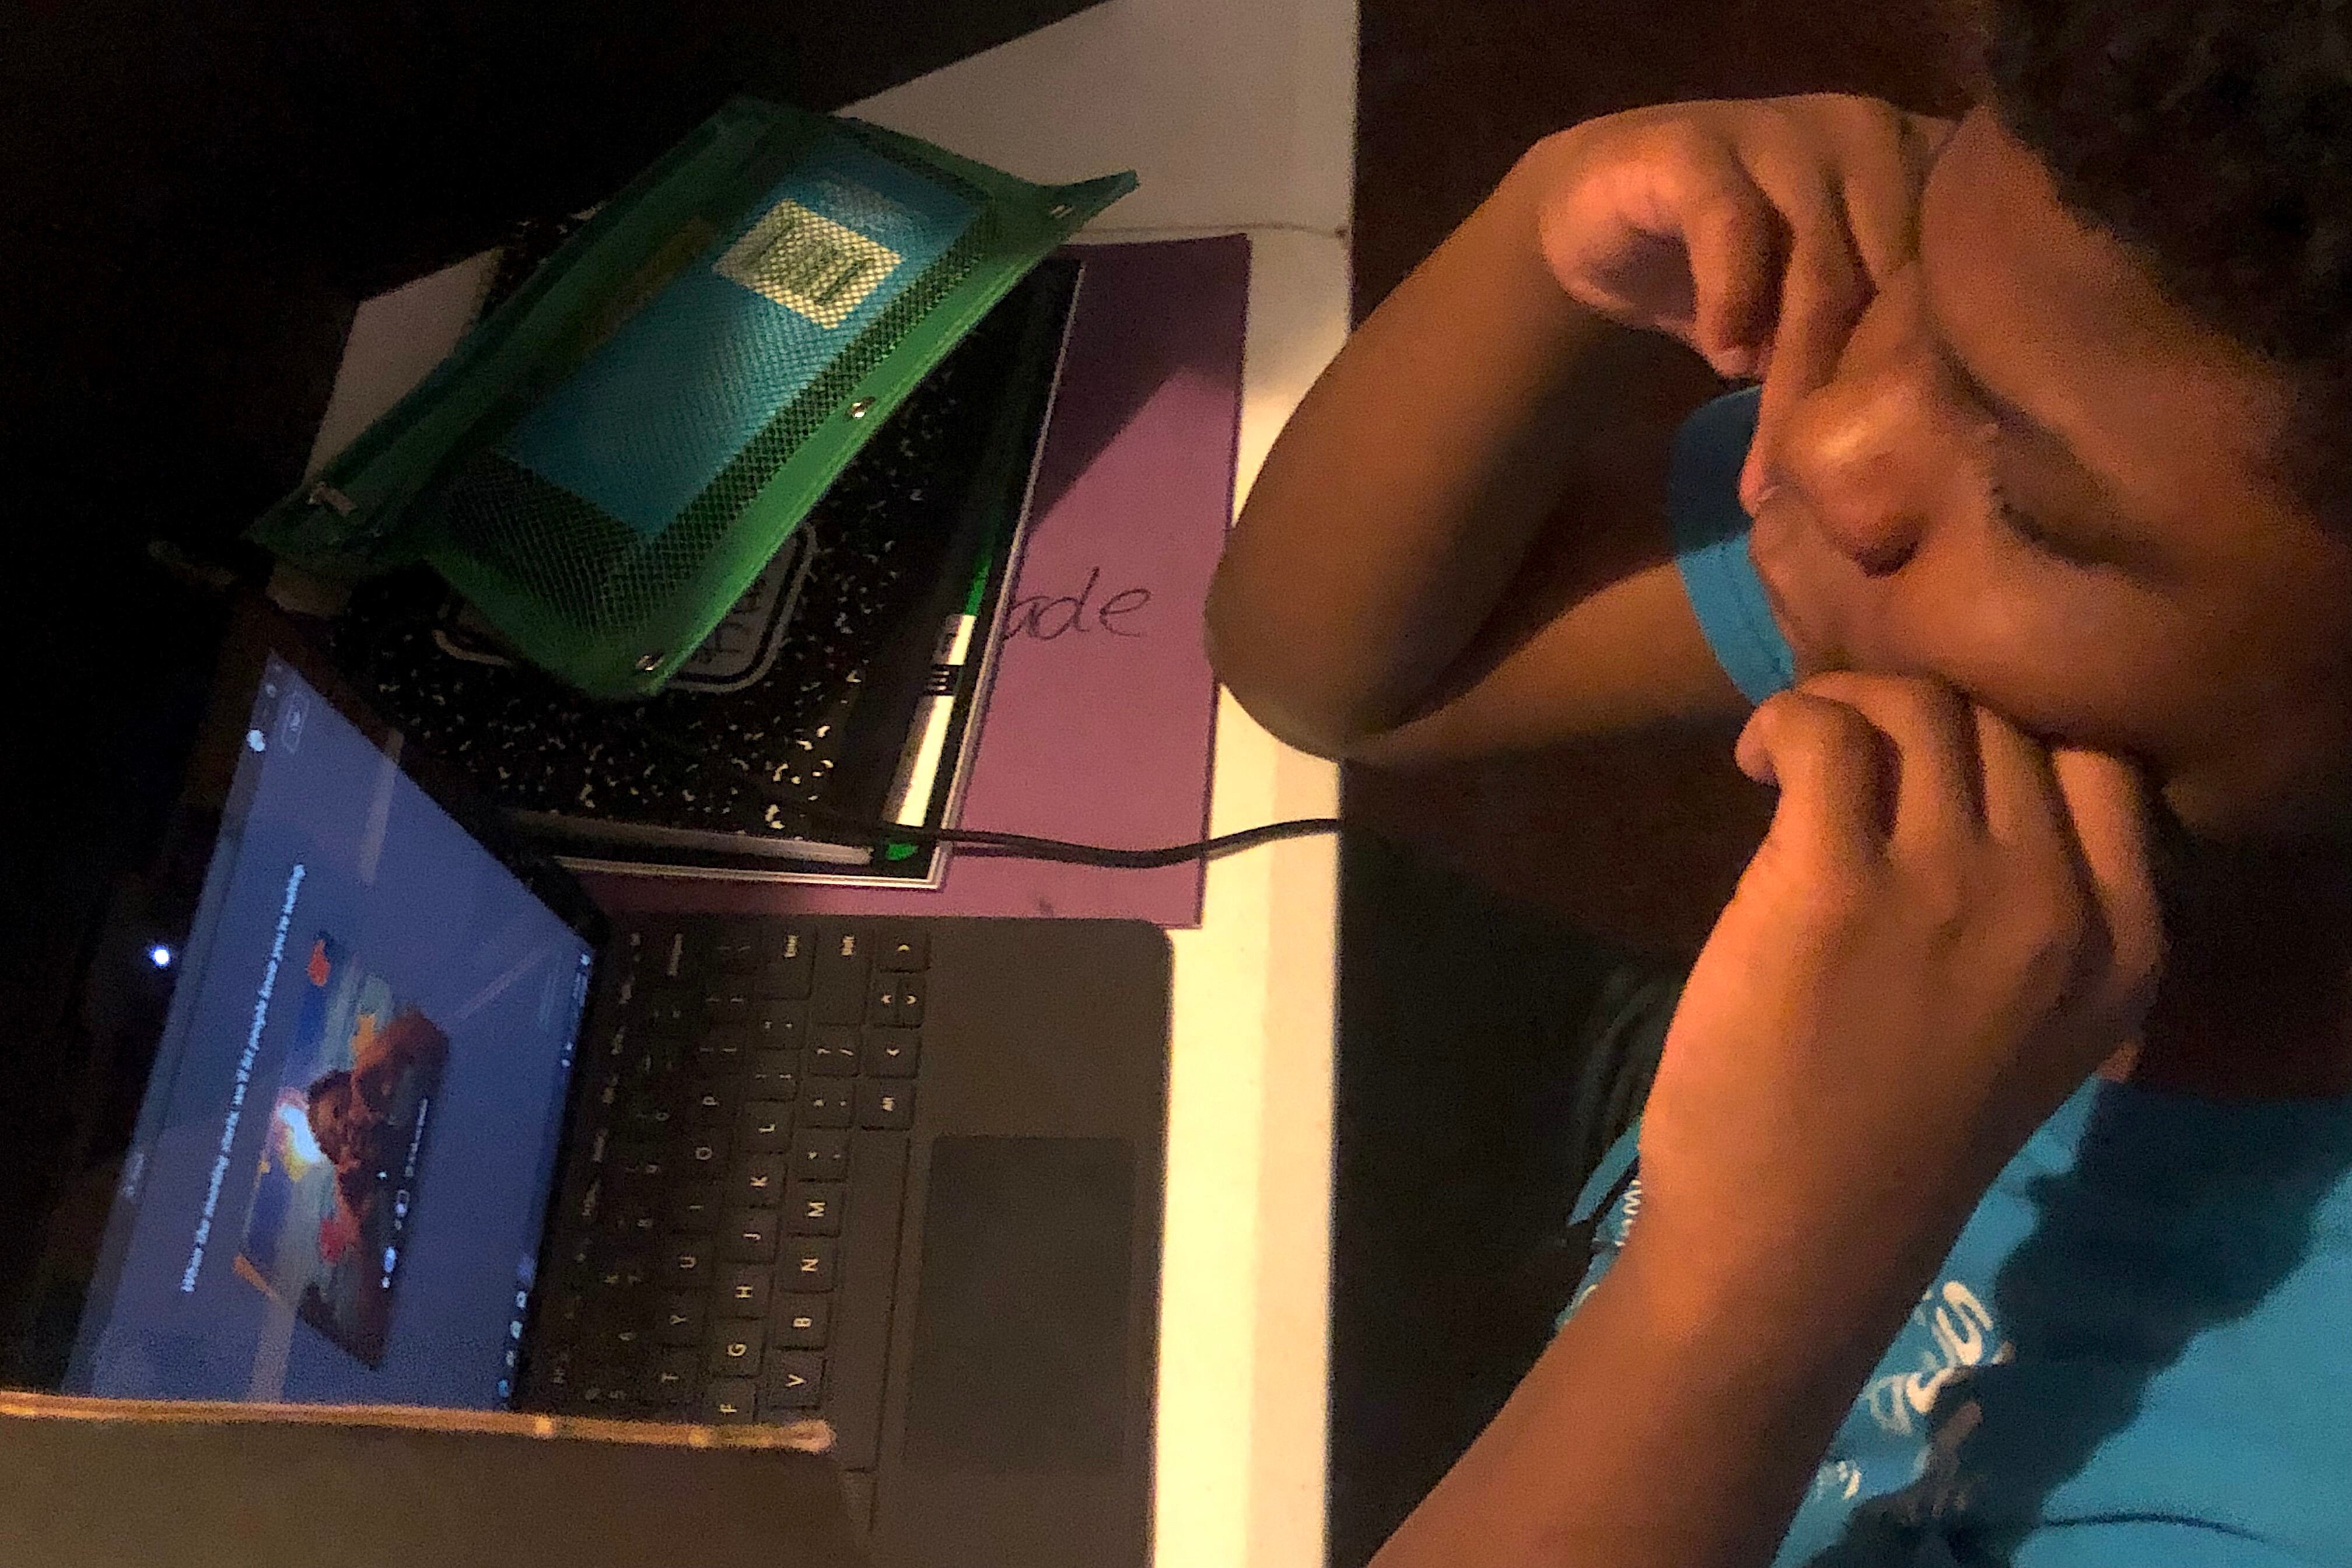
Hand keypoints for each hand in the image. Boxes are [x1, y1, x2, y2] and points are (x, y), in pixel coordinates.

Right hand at [1524, 95, 1953, 509]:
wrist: (1596, 209)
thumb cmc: (1725, 266)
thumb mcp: (1807, 312)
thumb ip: (1867, 341)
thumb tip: (1925, 453)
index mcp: (1913, 169)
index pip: (1946, 277)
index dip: (1929, 374)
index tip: (1900, 471)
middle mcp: (1863, 138)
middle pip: (1885, 277)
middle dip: (1857, 392)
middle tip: (1829, 488)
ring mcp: (1781, 133)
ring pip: (1817, 263)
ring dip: (1795, 371)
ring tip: (1772, 460)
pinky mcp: (1695, 145)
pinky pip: (1730, 224)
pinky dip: (1732, 297)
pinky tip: (1722, 357)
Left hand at [1628, 674, 2164, 1317]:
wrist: (1793, 1241)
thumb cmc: (1887, 1140)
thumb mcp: (2025, 1028)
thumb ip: (2029, 912)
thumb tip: (1950, 773)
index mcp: (2121, 949)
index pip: (2100, 763)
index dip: (2009, 736)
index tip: (1933, 765)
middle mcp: (2055, 906)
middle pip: (2004, 724)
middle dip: (1916, 714)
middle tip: (1845, 751)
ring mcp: (1950, 888)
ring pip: (1919, 710)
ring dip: (1844, 706)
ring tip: (1789, 756)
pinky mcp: (1832, 884)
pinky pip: (1824, 736)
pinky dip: (1783, 724)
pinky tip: (1755, 764)